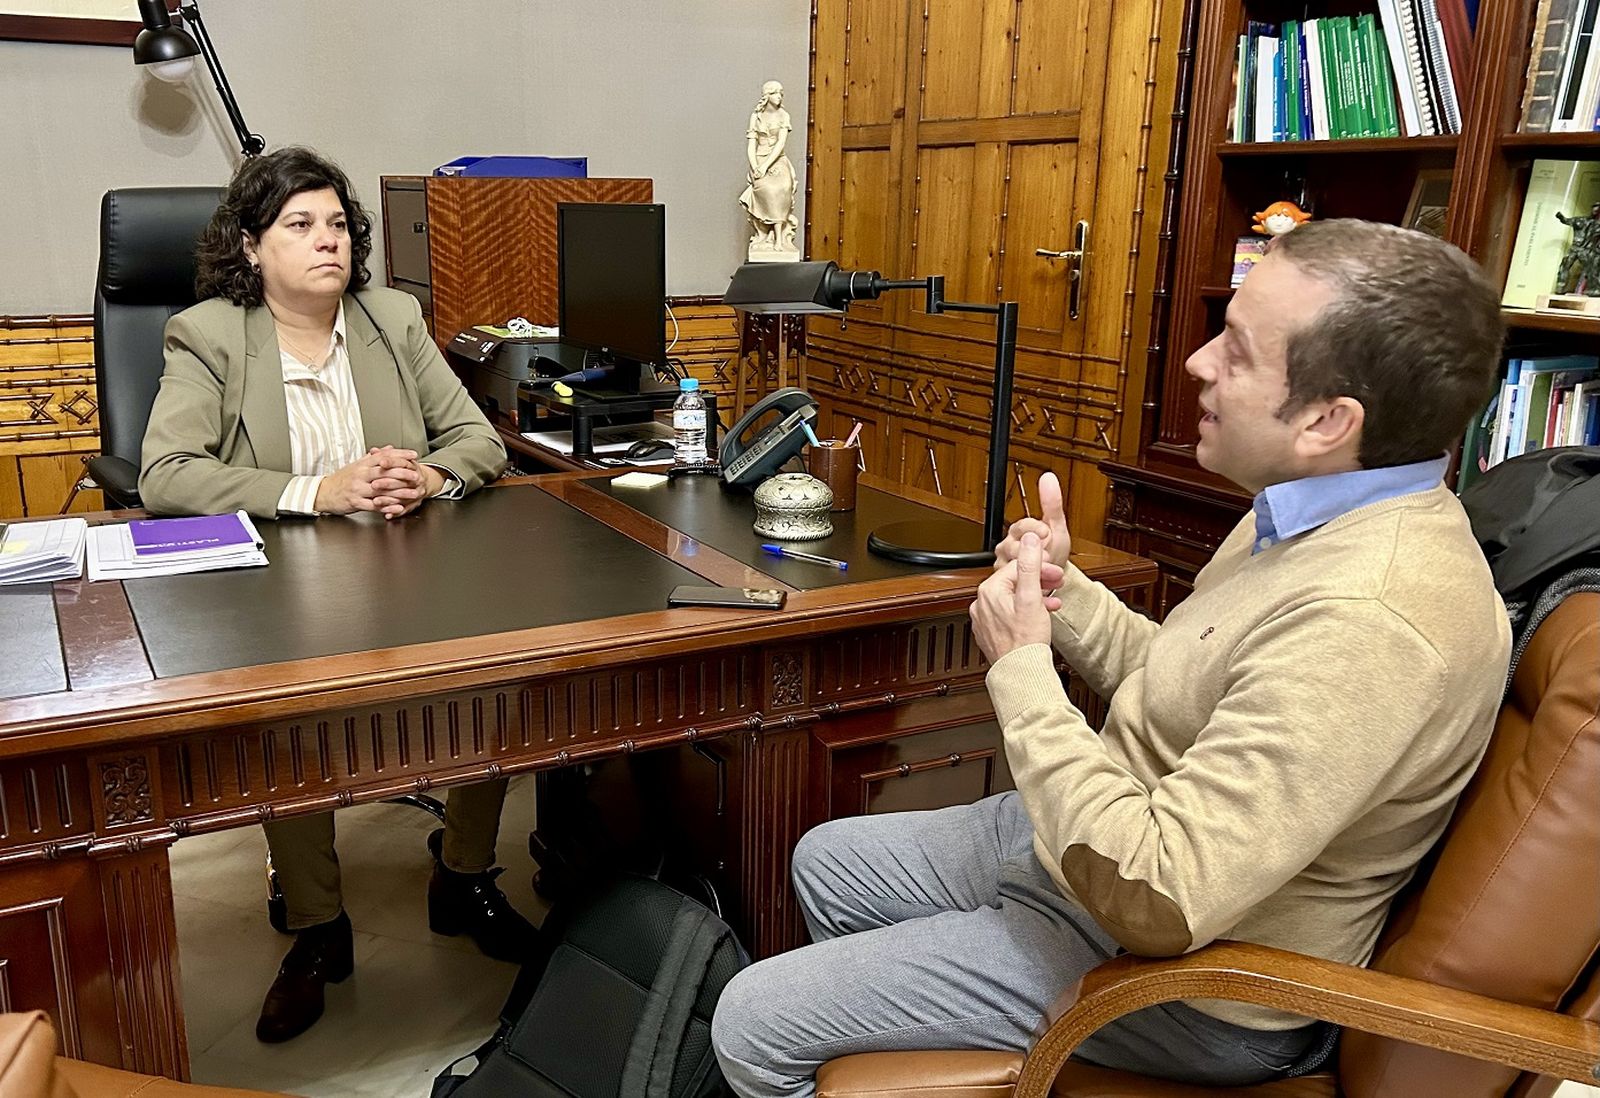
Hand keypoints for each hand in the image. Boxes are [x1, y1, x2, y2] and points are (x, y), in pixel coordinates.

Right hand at [314, 448, 419, 514]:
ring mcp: (358, 489)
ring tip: (413, 493)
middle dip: (403, 474)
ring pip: (382, 489)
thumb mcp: (357, 465)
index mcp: (362, 465)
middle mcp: (360, 475)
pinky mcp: (355, 502)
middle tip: (417, 475)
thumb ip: (374, 458)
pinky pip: (374, 505)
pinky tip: (398, 507)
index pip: (384, 457)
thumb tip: (389, 448)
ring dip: (400, 492)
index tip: (413, 455)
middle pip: (384, 472)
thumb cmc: (341, 479)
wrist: (322, 492)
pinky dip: (387, 506)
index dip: (400, 455)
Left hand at [367, 447, 442, 519]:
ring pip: (403, 496)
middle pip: (402, 481)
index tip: (381, 462)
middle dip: (387, 483)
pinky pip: (405, 509)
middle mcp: (417, 479)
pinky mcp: (415, 504)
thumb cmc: (407, 470)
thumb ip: (386, 456)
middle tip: (374, 484)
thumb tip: (374, 451)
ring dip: (389, 500)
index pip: (402, 462)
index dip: (391, 462)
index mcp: (412, 466)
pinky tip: (386, 514)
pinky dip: (395, 512)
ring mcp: (417, 492)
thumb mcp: (398, 461)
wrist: (424, 482)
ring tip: (376, 501)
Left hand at [970, 533, 1062, 662]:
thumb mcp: (1032, 597)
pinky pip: (1010, 613)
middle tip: (1056, 582)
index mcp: (989, 591)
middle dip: (1038, 580)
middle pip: (1014, 581)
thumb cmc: (1026, 641)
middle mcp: (982, 604)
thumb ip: (1030, 565)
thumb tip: (1029, 540)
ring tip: (1051, 600)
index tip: (1055, 571)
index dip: (1040, 566)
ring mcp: (985, 619)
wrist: (1020, 673)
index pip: (1017, 566)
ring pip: (1013, 598)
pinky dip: (1026, 611)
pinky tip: (1039, 616)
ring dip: (1035, 596)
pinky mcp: (991, 632)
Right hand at [994, 471, 1072, 579]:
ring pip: (1011, 562)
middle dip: (1031, 551)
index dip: (1034, 528)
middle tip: (1046, 554)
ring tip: (1044, 570)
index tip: (1046, 531)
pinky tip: (1039, 579)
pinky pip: (1011, 579)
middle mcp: (1007, 544)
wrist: (1053, 576)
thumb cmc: (1054, 550)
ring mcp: (1004, 561)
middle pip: (1012, 545)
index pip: (1021, 524)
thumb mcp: (1057, 526)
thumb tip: (1048, 477)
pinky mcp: (1004, 578)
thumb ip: (1051, 503)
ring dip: (1029, 567)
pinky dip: (1028, 580)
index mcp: (1019, 529)